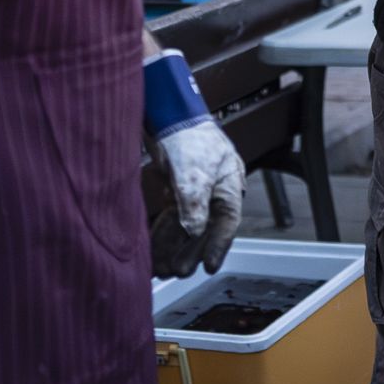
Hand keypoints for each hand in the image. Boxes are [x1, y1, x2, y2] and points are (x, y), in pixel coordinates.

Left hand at [142, 48, 245, 276]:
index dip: (218, 246)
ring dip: (175, 244)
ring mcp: (196, 188)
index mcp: (228, 185)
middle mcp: (215, 189)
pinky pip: (174, 215)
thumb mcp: (193, 172)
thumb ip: (194, 204)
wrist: (166, 112)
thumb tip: (194, 231)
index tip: (209, 267)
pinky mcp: (177, 186)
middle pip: (205, 228)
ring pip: (187, 224)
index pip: (227, 223)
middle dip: (190, 251)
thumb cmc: (188, 135)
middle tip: (176, 271)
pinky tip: (154, 245)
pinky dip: (165, 230)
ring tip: (161, 266)